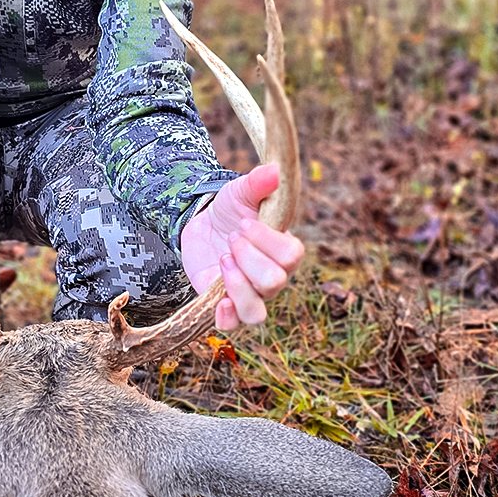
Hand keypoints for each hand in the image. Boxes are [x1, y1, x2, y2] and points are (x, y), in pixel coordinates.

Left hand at [178, 164, 304, 330]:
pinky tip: (218, 300)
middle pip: (274, 282)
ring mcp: (249, 295)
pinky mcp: (224, 305)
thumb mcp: (241, 191)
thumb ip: (258, 182)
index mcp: (284, 251)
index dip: (266, 240)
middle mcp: (272, 278)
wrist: (205, 225)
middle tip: (231, 238)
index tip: (244, 223)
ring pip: (256, 313)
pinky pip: (233, 326)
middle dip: (248, 257)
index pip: (292, 256)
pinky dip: (226, 317)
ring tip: (223, 260)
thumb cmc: (232, 209)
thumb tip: (275, 170)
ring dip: (237, 286)